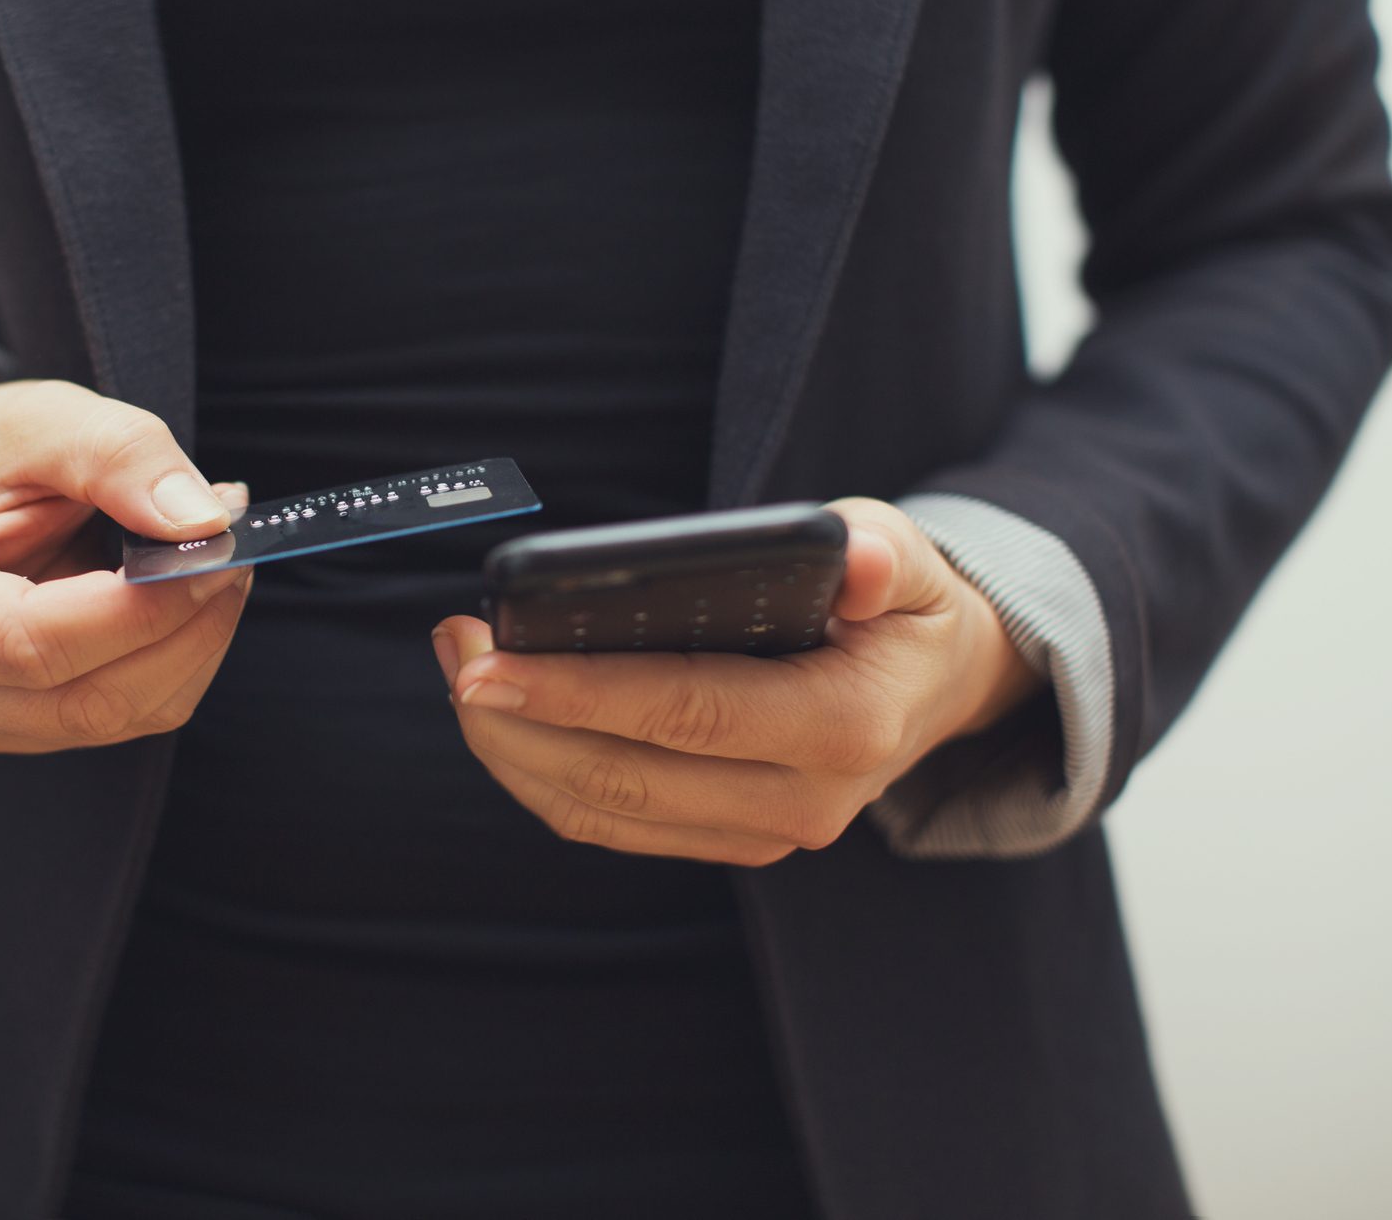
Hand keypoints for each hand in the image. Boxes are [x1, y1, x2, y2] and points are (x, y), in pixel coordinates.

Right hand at [0, 373, 252, 753]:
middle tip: (235, 546)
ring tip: (213, 556)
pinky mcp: (27, 728)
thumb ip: (119, 453)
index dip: (140, 610)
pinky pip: (130, 716)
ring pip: (119, 716)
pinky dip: (180, 657)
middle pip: (84, 700)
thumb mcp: (42, 416)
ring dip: (193, 642)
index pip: (31, 645)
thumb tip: (199, 522)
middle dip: (185, 627)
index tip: (217, 549)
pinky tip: (186, 593)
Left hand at [430, 498, 1041, 864]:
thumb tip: (857, 562)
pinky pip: (612, 821)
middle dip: (519, 720)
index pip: (684, 713)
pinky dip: (543, 773)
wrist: (936, 685)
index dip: (576, 693)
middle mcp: (802, 800)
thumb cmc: (900, 602)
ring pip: (604, 811)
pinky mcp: (726, 839)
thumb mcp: (905, 554)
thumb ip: (880, 553)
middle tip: (454, 648)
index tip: (487, 665)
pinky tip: (502, 712)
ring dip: (514, 750)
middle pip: (625, 777)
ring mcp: (762, 833)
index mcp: (844, 725)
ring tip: (460, 668)